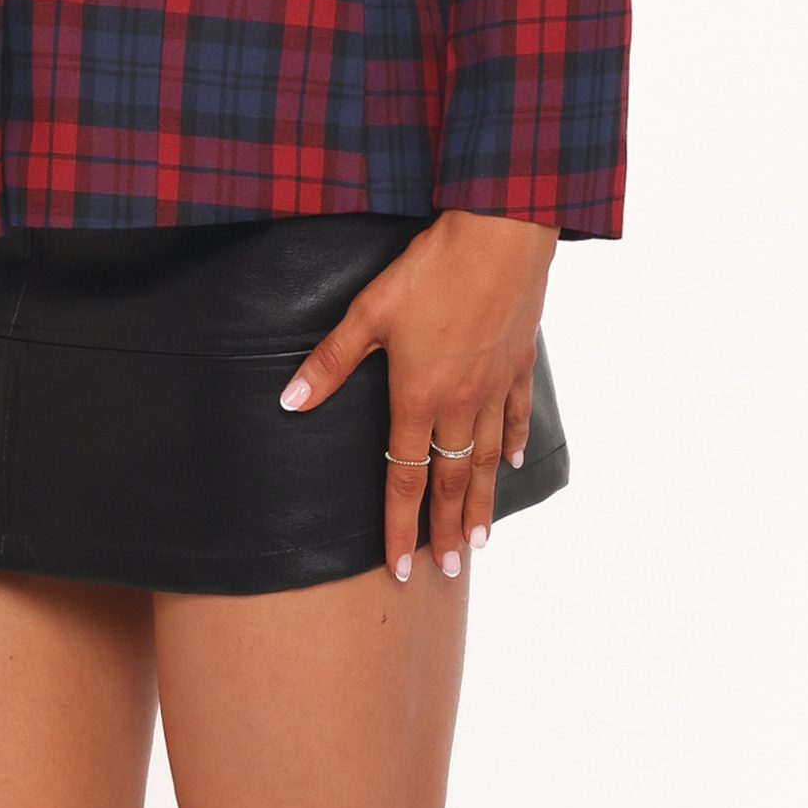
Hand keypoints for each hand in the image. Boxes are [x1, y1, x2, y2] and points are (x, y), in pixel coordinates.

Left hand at [276, 209, 558, 580]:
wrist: (497, 236)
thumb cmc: (429, 270)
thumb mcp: (369, 312)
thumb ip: (332, 362)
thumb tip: (290, 401)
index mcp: (417, 396)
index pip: (404, 478)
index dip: (398, 526)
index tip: (396, 568)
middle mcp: (459, 402)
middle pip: (452, 480)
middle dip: (447, 530)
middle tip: (449, 571)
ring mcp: (493, 385)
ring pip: (485, 459)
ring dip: (482, 503)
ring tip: (480, 541)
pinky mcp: (517, 362)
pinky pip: (513, 414)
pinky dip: (510, 442)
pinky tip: (508, 462)